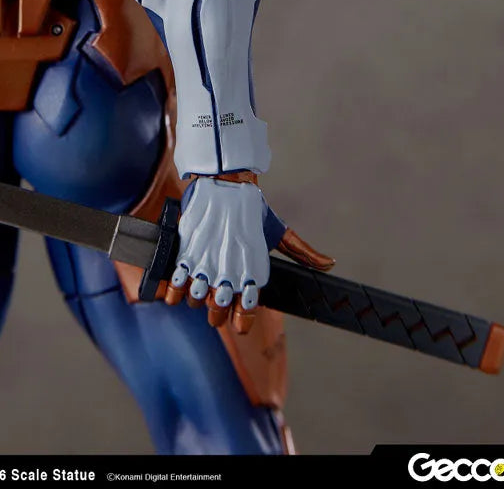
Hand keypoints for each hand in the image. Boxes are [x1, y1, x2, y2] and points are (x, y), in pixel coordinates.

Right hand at [164, 177, 334, 333]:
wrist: (225, 183)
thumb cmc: (252, 207)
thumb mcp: (279, 231)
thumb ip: (303, 253)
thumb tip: (329, 264)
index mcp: (253, 272)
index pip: (246, 313)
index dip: (241, 320)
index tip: (238, 319)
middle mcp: (230, 274)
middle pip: (217, 313)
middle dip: (216, 312)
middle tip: (216, 301)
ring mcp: (206, 266)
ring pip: (196, 301)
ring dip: (196, 299)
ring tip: (199, 287)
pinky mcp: (186, 255)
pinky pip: (175, 286)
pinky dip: (174, 293)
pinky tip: (177, 290)